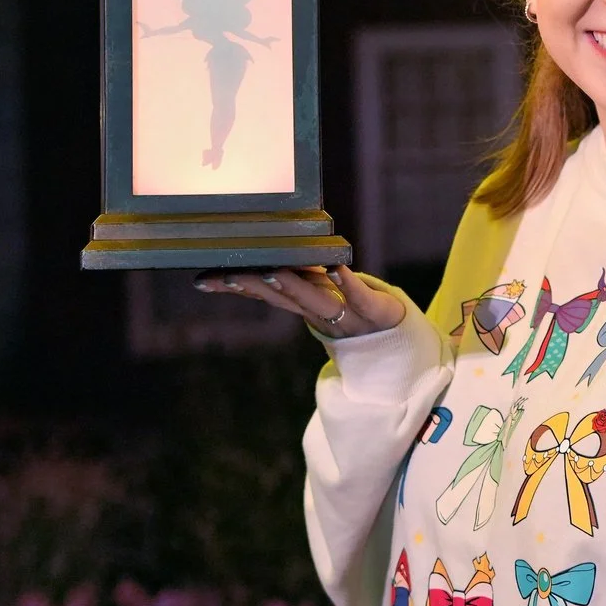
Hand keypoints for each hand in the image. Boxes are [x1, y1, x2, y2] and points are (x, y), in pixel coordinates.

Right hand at [198, 264, 406, 337]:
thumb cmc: (356, 311)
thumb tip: (258, 260)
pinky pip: (361, 297)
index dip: (236, 287)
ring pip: (317, 301)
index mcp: (306, 306)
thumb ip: (294, 281)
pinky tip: (335, 269)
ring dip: (294, 287)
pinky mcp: (378, 311)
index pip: (266, 294)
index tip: (204, 279)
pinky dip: (348, 285)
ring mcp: (349, 314)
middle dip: (258, 286)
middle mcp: (321, 313)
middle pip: (286, 299)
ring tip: (273, 270)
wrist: (401, 345)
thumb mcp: (323, 297)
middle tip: (232, 274)